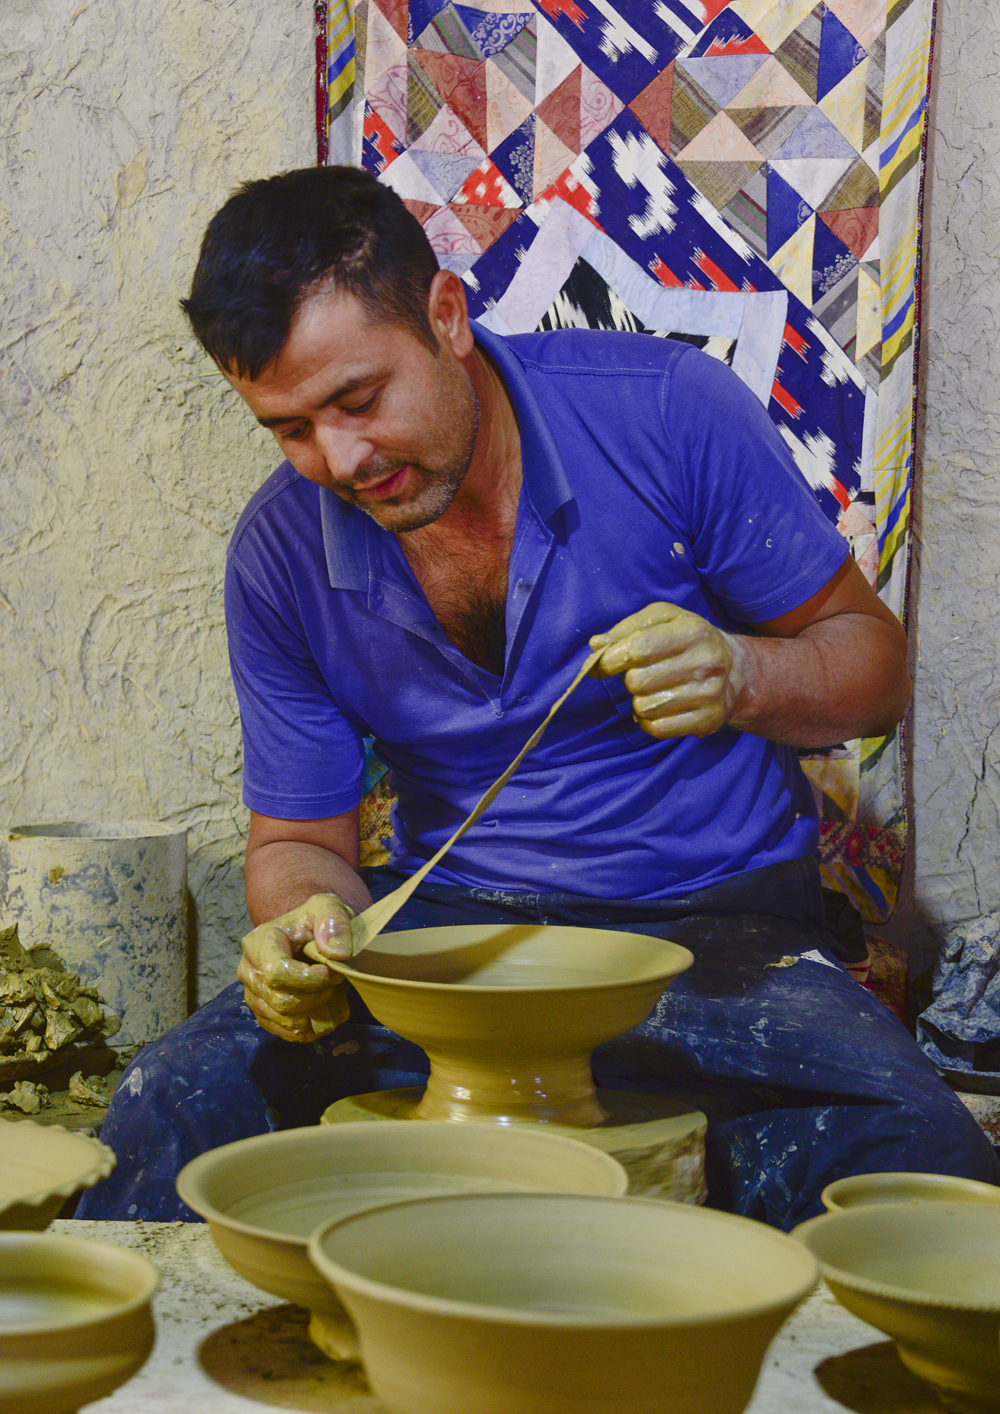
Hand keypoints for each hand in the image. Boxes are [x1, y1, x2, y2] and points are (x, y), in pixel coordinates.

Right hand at [237, 893, 354, 1042]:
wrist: (309, 934)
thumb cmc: (316, 921)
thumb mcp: (328, 907)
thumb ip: (334, 921)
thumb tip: (337, 954)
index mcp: (258, 942)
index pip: (276, 973)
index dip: (308, 980)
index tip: (333, 973)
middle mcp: (248, 970)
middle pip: (281, 1000)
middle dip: (316, 996)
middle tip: (336, 982)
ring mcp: (252, 993)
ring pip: (283, 1019)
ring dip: (314, 1011)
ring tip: (330, 992)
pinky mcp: (262, 1012)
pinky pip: (283, 1032)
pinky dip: (307, 1028)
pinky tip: (323, 1012)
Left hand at [590, 602, 747, 738]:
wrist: (736, 670)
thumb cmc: (687, 639)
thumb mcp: (663, 619)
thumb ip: (628, 628)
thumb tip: (596, 644)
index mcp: (694, 631)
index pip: (638, 649)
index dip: (611, 659)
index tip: (603, 663)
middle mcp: (706, 663)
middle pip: (637, 682)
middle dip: (630, 679)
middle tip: (643, 674)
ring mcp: (709, 695)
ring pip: (644, 708)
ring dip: (639, 701)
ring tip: (654, 690)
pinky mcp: (707, 721)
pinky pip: (656, 728)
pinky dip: (648, 721)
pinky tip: (659, 708)